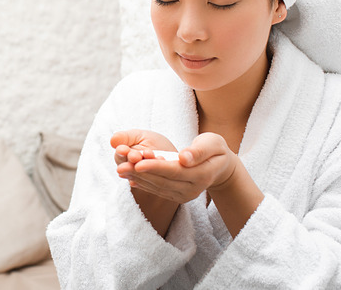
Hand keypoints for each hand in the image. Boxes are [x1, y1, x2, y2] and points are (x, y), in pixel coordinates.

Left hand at [117, 132, 239, 203]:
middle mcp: (192, 190)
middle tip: (121, 166)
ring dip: (138, 179)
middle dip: (140, 173)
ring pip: (157, 187)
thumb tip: (184, 158)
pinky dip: (143, 183)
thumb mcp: (212, 144)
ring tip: (121, 170)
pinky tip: (129, 177)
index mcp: (202, 175)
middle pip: (162, 181)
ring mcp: (184, 195)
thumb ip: (199, 151)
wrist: (219, 167)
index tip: (138, 162)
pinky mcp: (176, 196)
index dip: (155, 167)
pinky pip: (157, 190)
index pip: (174, 172)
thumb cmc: (215, 150)